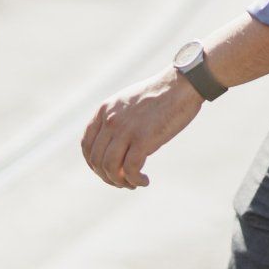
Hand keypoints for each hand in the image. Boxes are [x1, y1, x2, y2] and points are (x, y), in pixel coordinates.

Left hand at [81, 68, 202, 189]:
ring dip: (120, 182)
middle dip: (107, 177)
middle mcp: (110, 120)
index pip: (86, 145)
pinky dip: (135, 180)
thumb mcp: (128, 102)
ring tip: (133, 183)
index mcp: (105, 110)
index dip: (93, 164)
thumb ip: (116, 119)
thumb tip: (115, 145)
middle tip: (123, 182)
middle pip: (97, 160)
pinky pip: (130, 169)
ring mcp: (126, 129)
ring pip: (110, 167)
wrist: (181, 84)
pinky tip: (145, 181)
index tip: (106, 172)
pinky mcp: (143, 139)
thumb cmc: (160, 94)